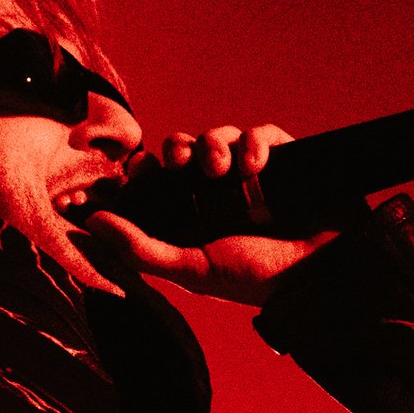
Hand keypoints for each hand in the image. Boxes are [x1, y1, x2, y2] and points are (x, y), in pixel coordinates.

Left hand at [84, 126, 338, 306]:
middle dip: (176, 150)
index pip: (155, 182)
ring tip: (223, 169)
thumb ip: (140, 249)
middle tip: (177, 163)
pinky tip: (256, 165)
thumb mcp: (193, 269)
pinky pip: (259, 133)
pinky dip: (254, 141)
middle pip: (182, 151)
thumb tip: (91, 223)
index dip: (140, 171)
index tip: (132, 169)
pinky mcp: (284, 160)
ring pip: (217, 137)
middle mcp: (218, 193)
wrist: (322, 274)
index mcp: (192, 216)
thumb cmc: (256, 279)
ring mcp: (252, 175)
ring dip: (213, 145)